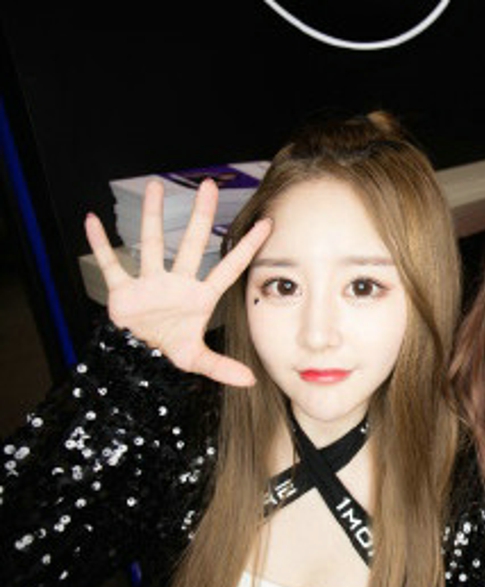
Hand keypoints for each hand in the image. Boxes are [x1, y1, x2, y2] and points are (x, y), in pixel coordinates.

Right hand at [84, 179, 270, 386]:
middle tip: (209, 185)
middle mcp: (177, 282)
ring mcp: (150, 282)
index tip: (268, 224)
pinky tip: (93, 221)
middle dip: (200, 216)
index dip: (247, 247)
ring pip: (151, 244)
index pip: (229, 267)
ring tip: (156, 187)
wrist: (136, 354)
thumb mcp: (196, 359)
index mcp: (199, 296)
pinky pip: (111, 264)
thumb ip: (221, 366)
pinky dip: (100, 245)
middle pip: (191, 244)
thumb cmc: (169, 347)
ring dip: (152, 217)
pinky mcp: (123, 290)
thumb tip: (249, 380)